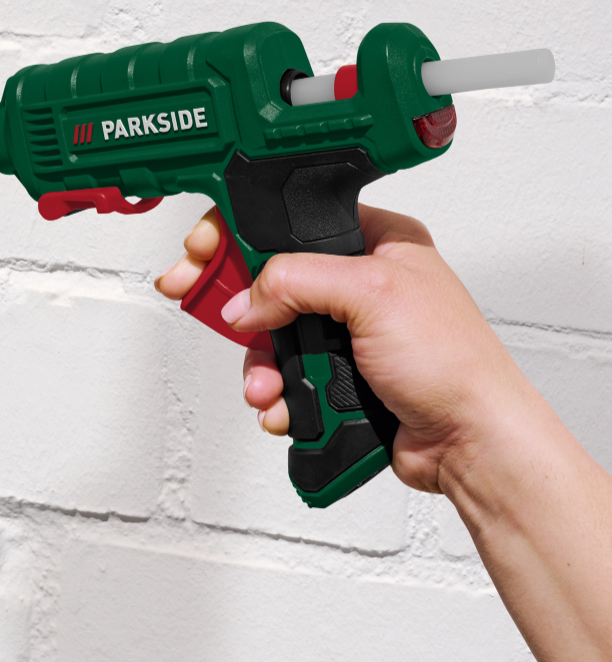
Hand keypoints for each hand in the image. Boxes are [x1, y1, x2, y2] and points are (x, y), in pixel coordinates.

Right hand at [155, 204, 529, 493]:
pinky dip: (277, 395)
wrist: (469, 441)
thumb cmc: (454, 362)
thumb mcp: (371, 293)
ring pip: (271, 334)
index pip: (291, 220)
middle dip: (237, 302)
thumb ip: (297, 281)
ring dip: (260, 364)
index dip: (240, 231)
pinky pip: (284, 376)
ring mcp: (346, 331)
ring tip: (268, 385)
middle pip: (269, 278)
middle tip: (193, 298)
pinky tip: (285, 406)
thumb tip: (246, 298)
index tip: (201, 248)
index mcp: (377, 241)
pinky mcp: (337, 374)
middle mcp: (359, 283)